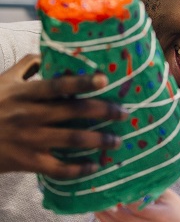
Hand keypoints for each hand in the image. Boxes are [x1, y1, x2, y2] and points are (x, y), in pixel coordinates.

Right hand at [0, 54, 127, 177]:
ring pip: (71, 140)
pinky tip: (95, 166)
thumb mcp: (3, 82)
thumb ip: (26, 66)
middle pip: (73, 112)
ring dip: (98, 141)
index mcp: (25, 94)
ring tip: (117, 141)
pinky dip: (79, 169)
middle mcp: (29, 115)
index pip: (57, 85)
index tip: (104, 79)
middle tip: (124, 113)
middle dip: (103, 112)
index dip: (81, 82)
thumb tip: (48, 53)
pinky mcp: (27, 162)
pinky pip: (58, 168)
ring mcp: (29, 140)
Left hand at [96, 190, 179, 221]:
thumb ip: (151, 188)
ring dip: (103, 217)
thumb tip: (135, 176)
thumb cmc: (179, 210)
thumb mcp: (168, 195)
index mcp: (156, 215)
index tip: (109, 186)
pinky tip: (103, 216)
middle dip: (105, 207)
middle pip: (120, 218)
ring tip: (94, 205)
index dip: (119, 197)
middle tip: (94, 195)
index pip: (132, 206)